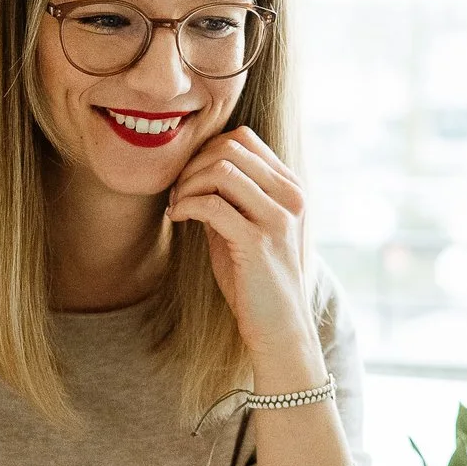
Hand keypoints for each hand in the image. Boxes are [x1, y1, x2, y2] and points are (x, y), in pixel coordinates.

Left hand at [164, 127, 321, 388]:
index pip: (243, 139)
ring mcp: (277, 218)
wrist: (278, 326)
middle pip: (229, 148)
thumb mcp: (245, 227)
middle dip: (192, 166)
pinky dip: (186, 205)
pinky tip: (177, 218)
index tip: (188, 179)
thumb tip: (193, 170)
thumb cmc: (256, 279)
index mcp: (290, 187)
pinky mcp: (258, 242)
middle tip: (176, 192)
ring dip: (187, 185)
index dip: (205, 151)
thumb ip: (229, 197)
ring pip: (221, 171)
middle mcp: (290, 196)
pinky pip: (211, 204)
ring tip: (176, 206)